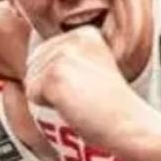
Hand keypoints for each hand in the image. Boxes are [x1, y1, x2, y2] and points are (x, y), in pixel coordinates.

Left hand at [24, 27, 152, 149]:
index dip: (57, 78)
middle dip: (49, 87)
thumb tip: (31, 61)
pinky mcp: (55, 75)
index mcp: (85, 33)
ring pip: (31, 80)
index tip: (87, 88)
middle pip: (33, 65)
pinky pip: (31, 94)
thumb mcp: (90, 71)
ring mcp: (64, 55)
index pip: (44, 53)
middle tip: (83, 98)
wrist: (129, 127)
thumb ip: (66, 60)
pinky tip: (73, 107)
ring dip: (49, 98)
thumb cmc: (111, 108)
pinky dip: (46, 107)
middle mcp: (74, 38)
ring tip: (80, 103)